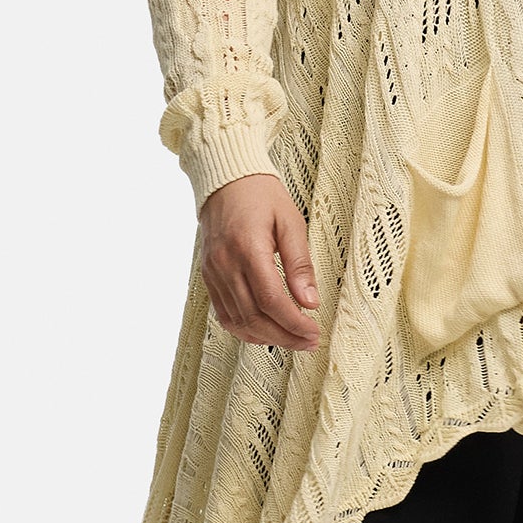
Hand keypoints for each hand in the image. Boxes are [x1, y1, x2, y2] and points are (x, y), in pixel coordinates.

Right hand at [198, 173, 320, 352]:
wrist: (226, 180)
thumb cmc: (261, 196)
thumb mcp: (291, 222)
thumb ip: (300, 264)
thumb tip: (310, 302)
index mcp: (248, 248)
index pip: (271, 300)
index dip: (294, 323)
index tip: (314, 332)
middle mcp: (225, 264)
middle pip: (254, 317)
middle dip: (284, 336)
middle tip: (309, 341)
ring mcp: (213, 272)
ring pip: (238, 321)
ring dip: (267, 337)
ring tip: (293, 340)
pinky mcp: (209, 276)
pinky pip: (224, 313)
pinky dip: (245, 328)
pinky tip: (266, 331)